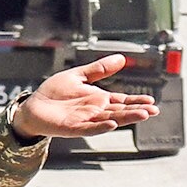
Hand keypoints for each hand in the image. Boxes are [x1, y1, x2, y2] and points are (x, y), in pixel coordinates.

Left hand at [11, 52, 159, 139]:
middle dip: (136, 111)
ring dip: (125, 118)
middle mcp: (95, 111)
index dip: (136, 101)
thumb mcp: (79, 75)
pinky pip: (90, 128)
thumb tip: (121, 58)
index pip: (122, 101)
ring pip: (110, 119)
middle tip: (153, 110)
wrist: (34, 106)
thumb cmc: (55, 92)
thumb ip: (99, 69)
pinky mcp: (73, 127)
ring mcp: (86, 120)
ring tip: (141, 115)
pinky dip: (101, 127)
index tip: (151, 102)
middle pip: (120, 111)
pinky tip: (112, 124)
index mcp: (98, 99)